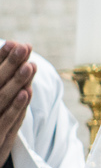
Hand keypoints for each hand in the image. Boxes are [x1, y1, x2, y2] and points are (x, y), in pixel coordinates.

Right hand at [0, 41, 34, 165]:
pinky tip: (27, 94)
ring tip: (30, 65)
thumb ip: (3, 93)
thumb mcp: (1, 113)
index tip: (12, 42)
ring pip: (0, 102)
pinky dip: (16, 109)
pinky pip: (5, 125)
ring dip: (16, 83)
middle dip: (9, 65)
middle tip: (24, 46)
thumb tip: (16, 71)